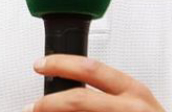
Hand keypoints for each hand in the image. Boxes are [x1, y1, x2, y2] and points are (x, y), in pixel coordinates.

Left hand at [27, 55, 163, 111]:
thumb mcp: (138, 105)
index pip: (91, 69)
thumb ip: (111, 96)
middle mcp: (129, 107)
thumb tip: (73, 94)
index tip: (42, 65)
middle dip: (48, 102)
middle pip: (78, 100)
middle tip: (33, 106)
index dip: (62, 64)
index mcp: (133, 91)